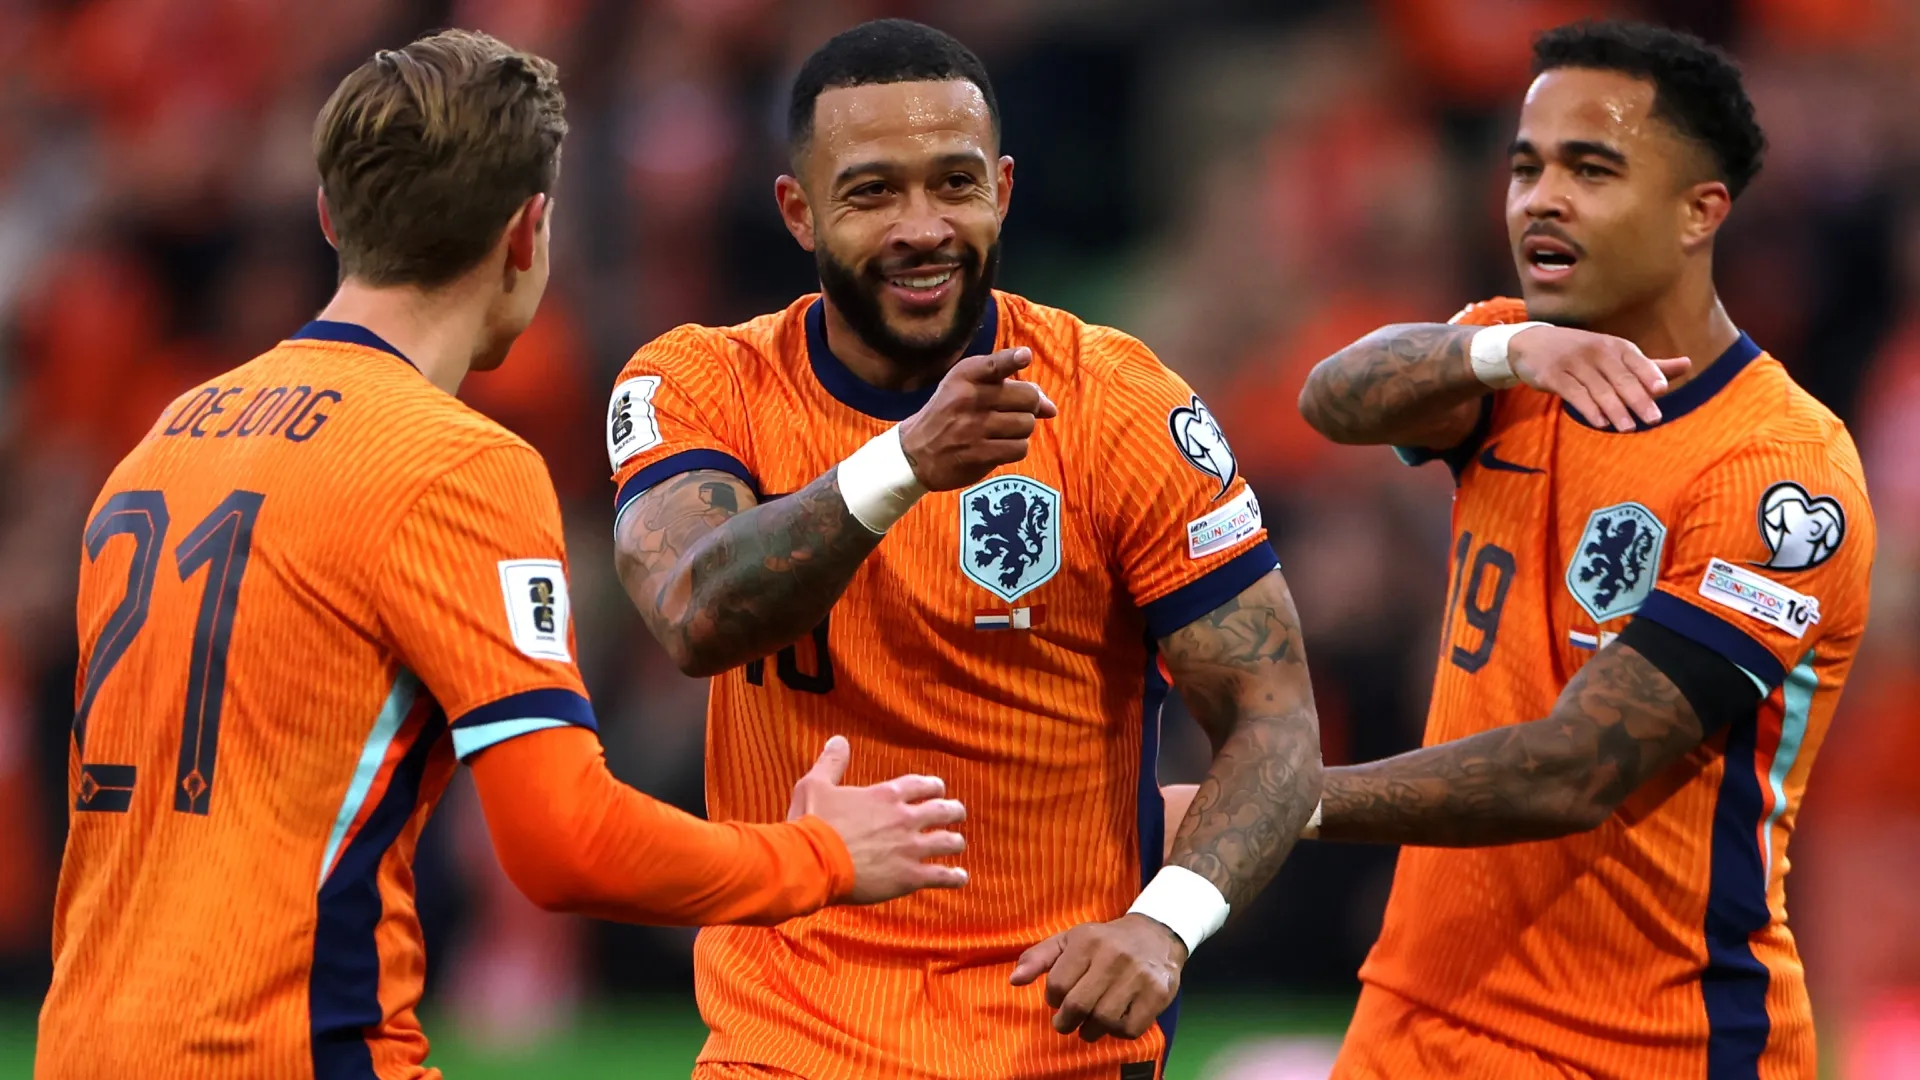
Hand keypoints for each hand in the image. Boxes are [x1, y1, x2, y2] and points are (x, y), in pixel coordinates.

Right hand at [786, 735, 968, 903]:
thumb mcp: (815, 784)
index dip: (933, 786)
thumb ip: (832, 762)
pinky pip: (941, 876)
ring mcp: (910, 848)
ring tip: (958, 843)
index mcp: (886, 795)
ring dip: (956, 841)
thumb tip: (839, 740)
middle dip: (953, 811)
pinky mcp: (909, 876)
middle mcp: (904, 818)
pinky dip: (953, 877)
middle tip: (957, 813)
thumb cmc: (811, 823)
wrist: (812, 862)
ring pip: (948, 842)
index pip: (921, 785)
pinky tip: (960, 878)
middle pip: (942, 810)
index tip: (938, 789)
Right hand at [897, 347, 1058, 490]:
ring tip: (1001, 431)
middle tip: (1012, 413)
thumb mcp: (966, 389)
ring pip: (1026, 424)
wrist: (916, 452)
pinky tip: (998, 446)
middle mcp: (969, 399)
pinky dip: (1015, 448)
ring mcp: (974, 428)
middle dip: (1029, 407)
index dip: (1012, 359)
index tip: (1024, 356)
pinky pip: (1019, 448)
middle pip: (1027, 397)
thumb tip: (1051, 408)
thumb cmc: (949, 414)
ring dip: (1021, 430)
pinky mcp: (979, 454)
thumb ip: (1009, 388)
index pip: (992, 364)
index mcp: (964, 377)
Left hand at [1008, 913, 1186, 1041]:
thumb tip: (1014, 980)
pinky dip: (1118, 1033)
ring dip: (1091, 1030)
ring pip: (1104, 1020)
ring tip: (1090, 1024)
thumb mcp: (1069, 941)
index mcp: (1087, 940)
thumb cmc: (1103, 942)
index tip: (1058, 999)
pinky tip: (1115, 1022)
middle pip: (1079, 1005)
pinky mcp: (1158, 993)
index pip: (1057, 984)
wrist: (1155, 936)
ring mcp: (1138, 975)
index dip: (1052, 999)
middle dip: (1066, 1022)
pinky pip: (1130, 1029)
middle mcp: (1114, 955)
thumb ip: (1038, 958)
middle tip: (1067, 1022)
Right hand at [1506, 325, 1690, 431]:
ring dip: (1615, 409)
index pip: (1635, 360)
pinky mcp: (1553, 375)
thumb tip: (1688, 364)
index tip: (1661, 389)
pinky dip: (1588, 409)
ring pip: (1599, 388)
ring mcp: (1573, 362)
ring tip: (1628, 428)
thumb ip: (1648, 365)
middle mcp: (1596, 351)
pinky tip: (1600, 422)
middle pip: (1620, 377)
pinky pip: (1574, 394)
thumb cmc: (1581, 352)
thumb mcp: (1614, 353)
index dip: (1648, 374)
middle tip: (1653, 419)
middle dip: (1637, 399)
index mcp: (1615, 346)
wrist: (1532, 343)